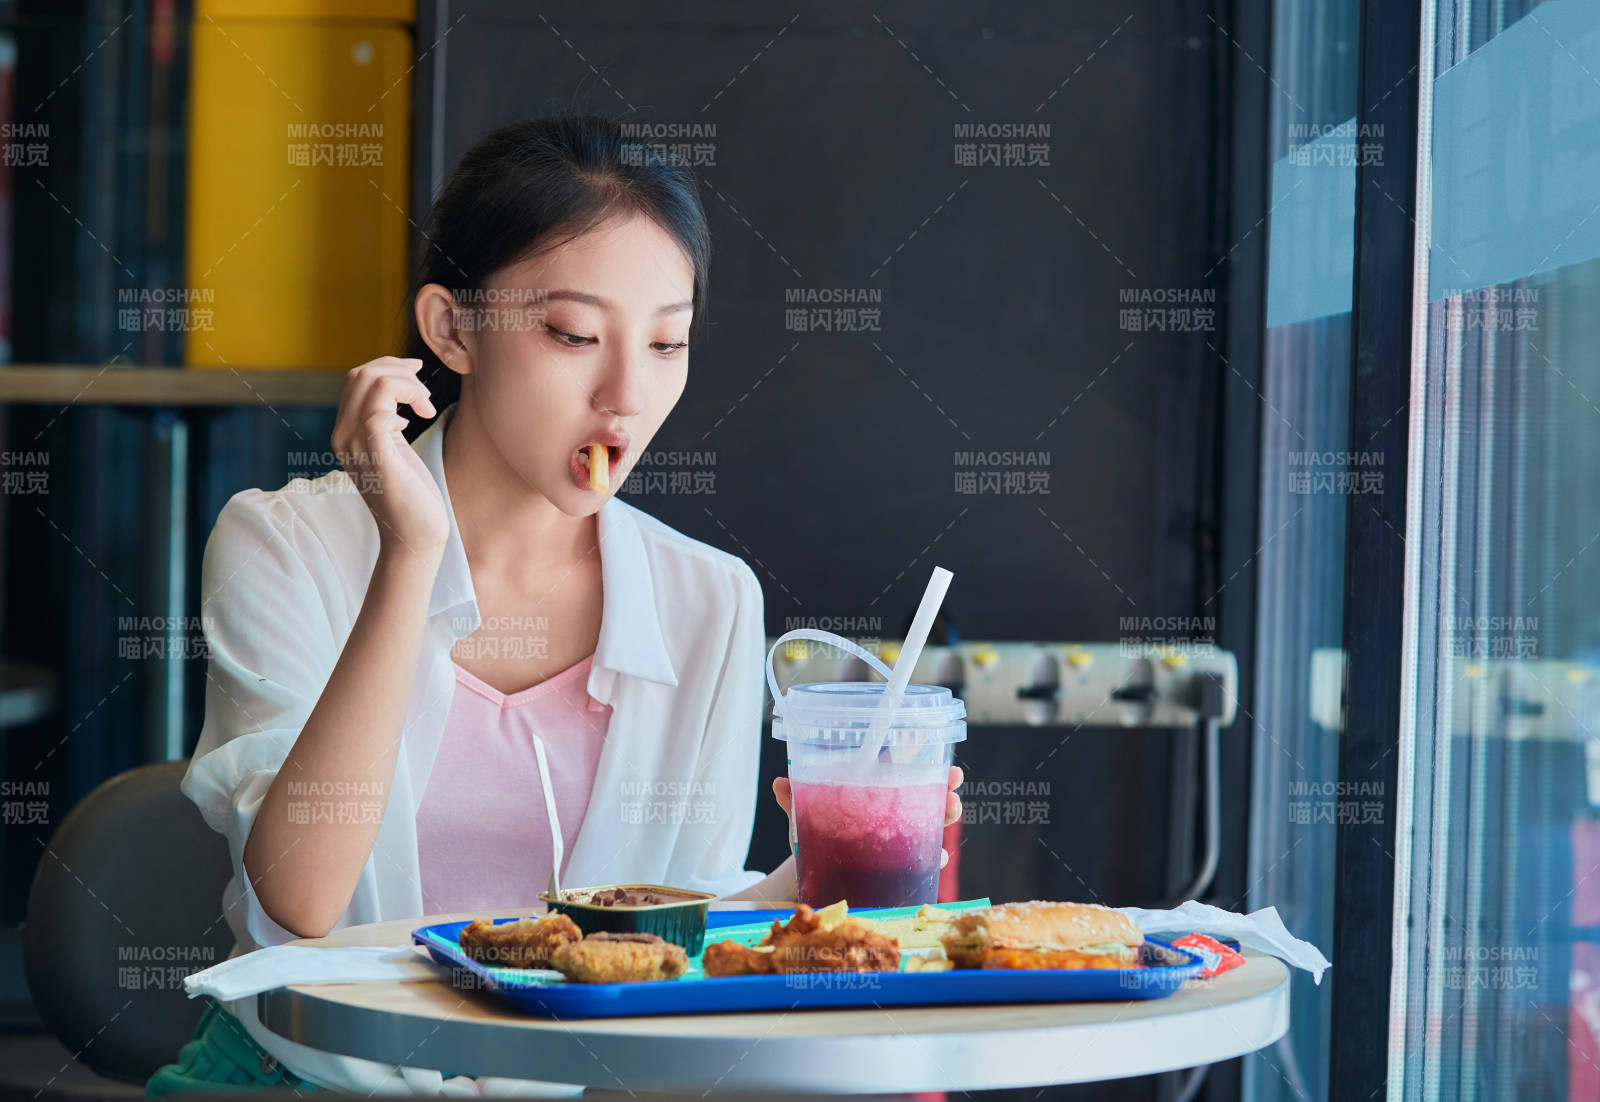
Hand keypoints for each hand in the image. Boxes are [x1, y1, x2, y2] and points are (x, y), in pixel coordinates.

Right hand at [331, 357, 448, 554]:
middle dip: (398, 370)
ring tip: (426, 408)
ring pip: (373, 384)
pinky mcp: (376, 455)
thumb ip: (385, 420)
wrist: (414, 536)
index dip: (387, 366)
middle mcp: (342, 436)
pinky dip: (404, 404)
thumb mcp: (392, 447)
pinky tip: (416, 422)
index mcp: (344, 432)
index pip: (355, 379)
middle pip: (361, 374)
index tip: (417, 374)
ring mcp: (355, 446)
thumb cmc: (411, 493)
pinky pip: (380, 411)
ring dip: (408, 386)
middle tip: (424, 391)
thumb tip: (397, 389)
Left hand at [772, 764, 963, 867]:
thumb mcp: (804, 816)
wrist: (812, 876)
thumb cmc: (813, 836)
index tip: (944, 762)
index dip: (925, 761)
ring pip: (931, 825)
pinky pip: (923, 861)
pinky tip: (939, 858)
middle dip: (944, 790)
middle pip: (926, 795)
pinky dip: (933, 859)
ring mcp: (898, 839)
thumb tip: (779, 784)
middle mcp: (891, 813)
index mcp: (872, 792)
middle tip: (952, 790)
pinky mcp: (900, 866)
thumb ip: (794, 801)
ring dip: (944, 818)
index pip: (903, 769)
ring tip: (950, 813)